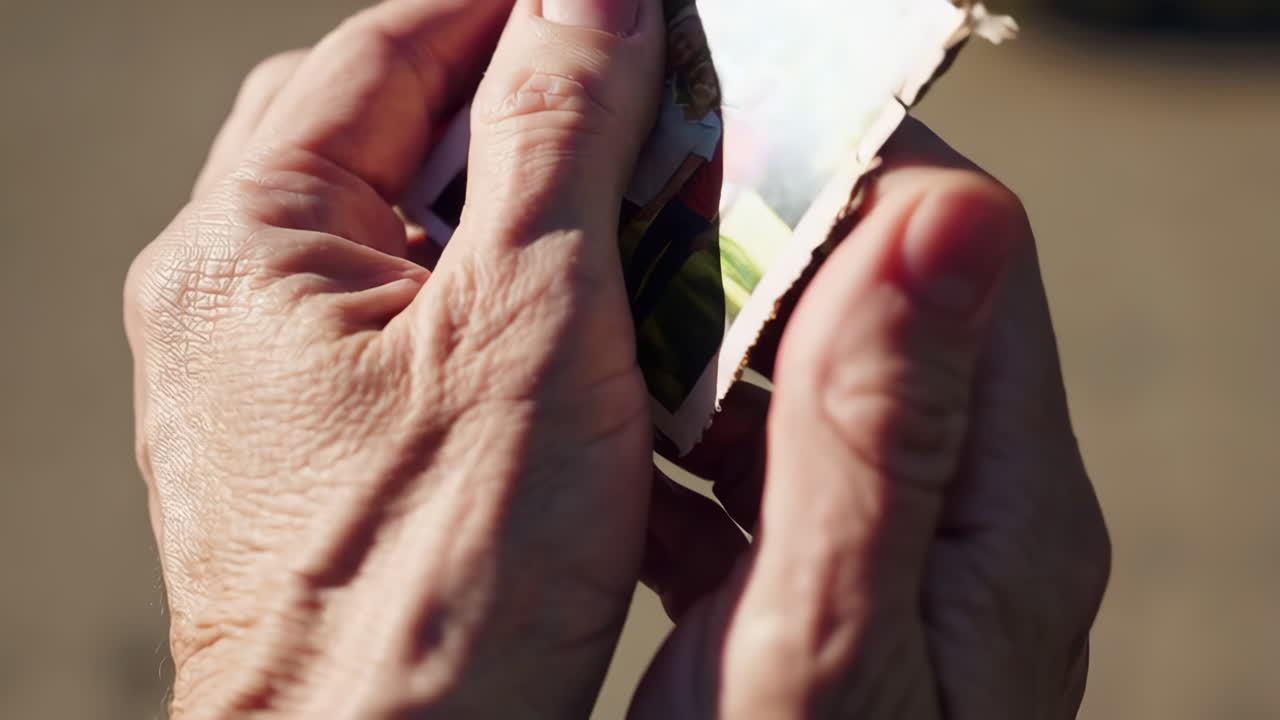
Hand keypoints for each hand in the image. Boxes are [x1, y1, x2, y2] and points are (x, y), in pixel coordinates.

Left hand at [126, 0, 664, 715]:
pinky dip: (508, 307)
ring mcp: (273, 378)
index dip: (515, 8)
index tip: (619, 3)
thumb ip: (556, 140)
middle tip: (638, 97)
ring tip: (633, 211)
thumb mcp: (531, 336)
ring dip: (528, 213)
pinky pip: (417, 326)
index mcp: (249, 247)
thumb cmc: (442, 594)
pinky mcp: (325, 446)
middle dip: (522, 105)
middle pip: (388, 134)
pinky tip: (590, 336)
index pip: (387, 49)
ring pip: (413, 234)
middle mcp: (235, 301)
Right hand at [636, 119, 1110, 718]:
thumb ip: (884, 437)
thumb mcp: (825, 644)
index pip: (962, 251)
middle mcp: (971, 506)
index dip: (844, 173)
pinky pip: (765, 458)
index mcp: (1002, 505)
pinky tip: (607, 445)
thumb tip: (945, 222)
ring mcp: (900, 541)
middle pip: (883, 299)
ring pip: (811, 373)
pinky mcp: (828, 576)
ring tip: (595, 308)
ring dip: (707, 333)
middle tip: (623, 219)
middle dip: (754, 242)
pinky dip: (686, 430)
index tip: (711, 141)